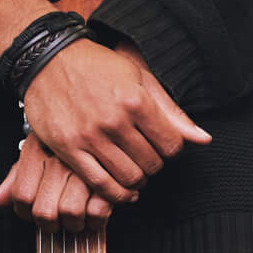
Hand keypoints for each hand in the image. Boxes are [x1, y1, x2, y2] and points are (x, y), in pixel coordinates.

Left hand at [0, 136, 116, 229]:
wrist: (101, 115)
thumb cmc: (70, 137)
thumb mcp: (37, 149)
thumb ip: (16, 176)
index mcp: (38, 151)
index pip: (22, 196)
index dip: (26, 213)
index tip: (34, 215)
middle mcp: (59, 159)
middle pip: (44, 212)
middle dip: (50, 224)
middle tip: (57, 221)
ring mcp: (85, 169)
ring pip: (70, 214)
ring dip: (74, 224)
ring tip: (78, 218)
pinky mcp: (109, 179)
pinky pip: (97, 213)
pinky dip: (97, 220)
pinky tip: (96, 214)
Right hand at [19, 38, 210, 203]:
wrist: (48, 59)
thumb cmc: (98, 67)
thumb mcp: (140, 79)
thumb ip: (172, 113)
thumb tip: (204, 140)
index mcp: (136, 102)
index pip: (172, 146)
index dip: (171, 150)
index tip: (162, 145)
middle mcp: (114, 121)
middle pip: (152, 164)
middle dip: (154, 164)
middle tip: (145, 157)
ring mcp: (89, 136)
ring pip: (129, 178)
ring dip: (137, 180)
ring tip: (133, 170)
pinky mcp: (68, 148)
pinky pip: (100, 184)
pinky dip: (116, 194)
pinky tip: (121, 189)